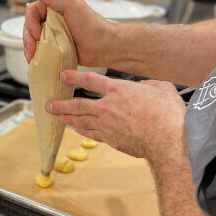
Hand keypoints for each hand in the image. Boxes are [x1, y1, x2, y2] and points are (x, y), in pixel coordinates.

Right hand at [23, 0, 113, 66]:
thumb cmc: (91, 26)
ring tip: (32, 56)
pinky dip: (35, 55)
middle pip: (29, 26)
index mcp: (54, 7)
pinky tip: (34, 60)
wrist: (102, 47)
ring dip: (28, 48)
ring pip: (32, 40)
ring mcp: (52, 35)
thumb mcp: (71, 6)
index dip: (31, 23)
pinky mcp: (55, 48)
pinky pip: (40, 50)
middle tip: (32, 48)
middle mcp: (51, 20)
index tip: (37, 34)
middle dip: (27, 38)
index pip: (32, 11)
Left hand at [45, 71, 185, 160]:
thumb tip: (144, 85)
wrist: (167, 139)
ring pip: (80, 121)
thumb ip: (148, 84)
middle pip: (78, 104)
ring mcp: (106, 125)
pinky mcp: (110, 139)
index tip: (63, 76)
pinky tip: (76, 130)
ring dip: (67, 118)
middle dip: (61, 104)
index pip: (90, 80)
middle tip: (48, 105)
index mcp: (118, 90)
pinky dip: (82, 131)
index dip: (74, 77)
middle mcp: (107, 107)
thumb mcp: (160, 88)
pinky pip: (91, 134)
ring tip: (56, 118)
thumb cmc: (166, 113)